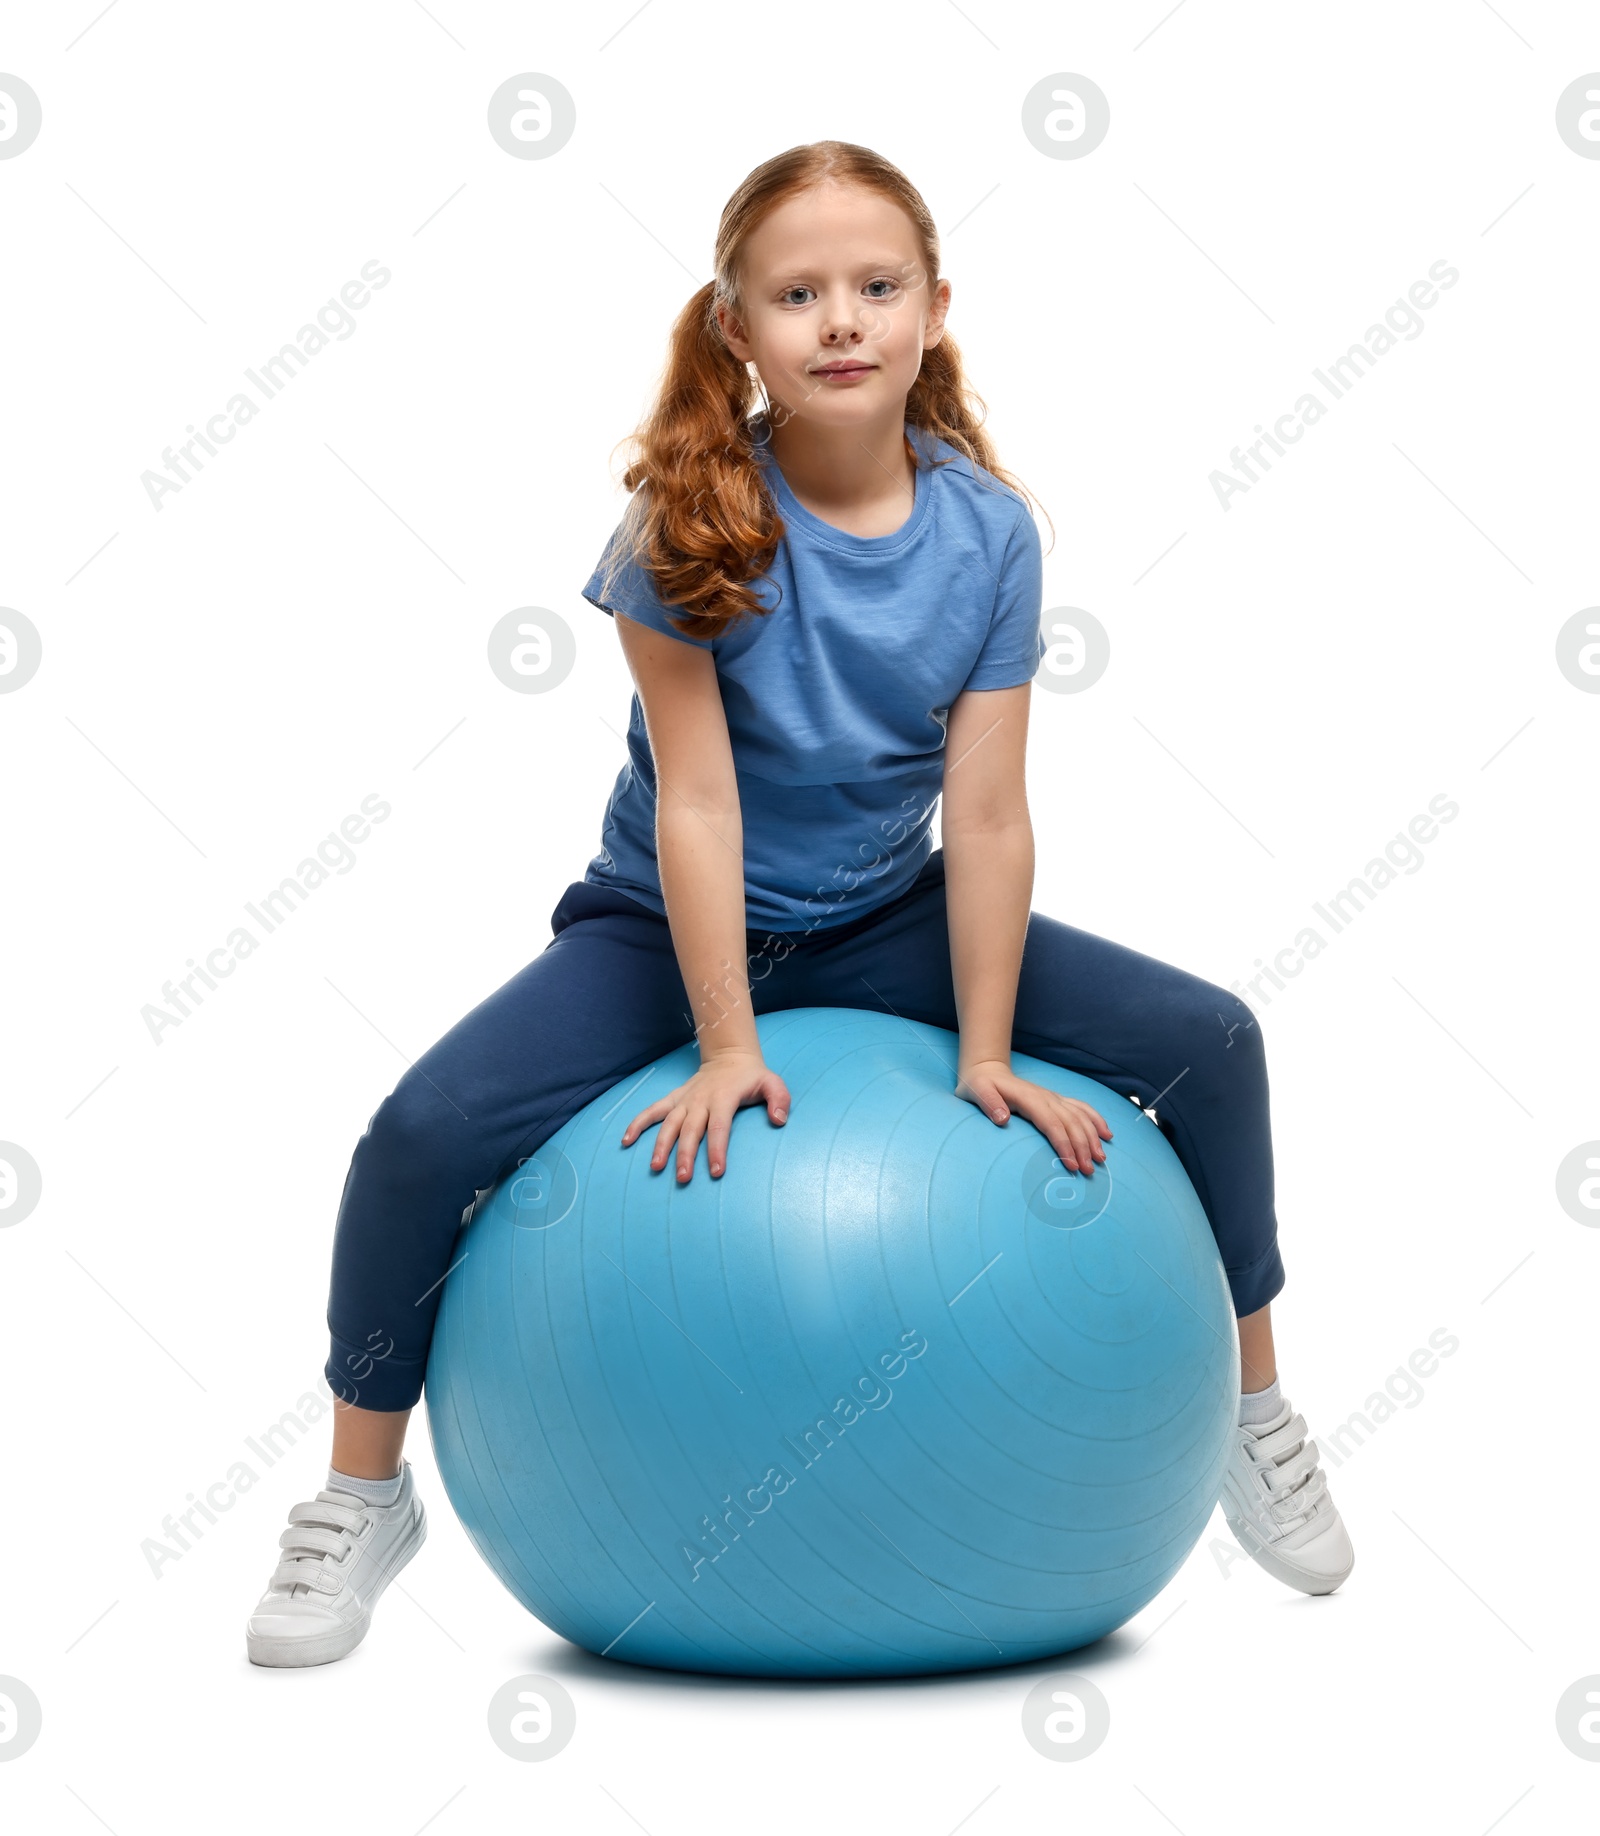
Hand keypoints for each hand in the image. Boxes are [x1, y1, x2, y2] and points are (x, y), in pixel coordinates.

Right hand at [621, 1047, 791, 1182]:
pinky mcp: (674, 1100)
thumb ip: (780, 1100)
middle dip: (685, 1155)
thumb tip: (779, 1120)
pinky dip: (637, 1124)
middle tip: (683, 1178)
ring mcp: (684, 1100)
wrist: (729, 1056)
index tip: (715, 1171)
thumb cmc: (752, 1077)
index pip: (719, 1127)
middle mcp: (700, 1100)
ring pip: (668, 1124)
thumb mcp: (773, 1083)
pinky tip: (626, 1141)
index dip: (717, 1149)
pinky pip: (652, 1111)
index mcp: (723, 1098)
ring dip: (661, 1145)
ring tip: (655, 1167)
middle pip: (690, 1130)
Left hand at [955, 1058, 1112, 1173]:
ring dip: (1093, 1137)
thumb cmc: (980, 1085)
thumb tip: (1002, 1119)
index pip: (1052, 1124)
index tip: (1071, 1164)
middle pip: (1071, 1123)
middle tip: (1089, 1171)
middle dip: (1083, 1147)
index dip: (1064, 1144)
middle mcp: (1047, 1097)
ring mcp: (1053, 1098)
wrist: (987, 1070)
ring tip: (1101, 1159)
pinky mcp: (1056, 1100)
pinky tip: (1107, 1134)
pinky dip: (1096, 1120)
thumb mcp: (977, 1091)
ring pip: (1080, 1117)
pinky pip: (1082, 1108)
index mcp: (1030, 1099)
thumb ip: (989, 1104)